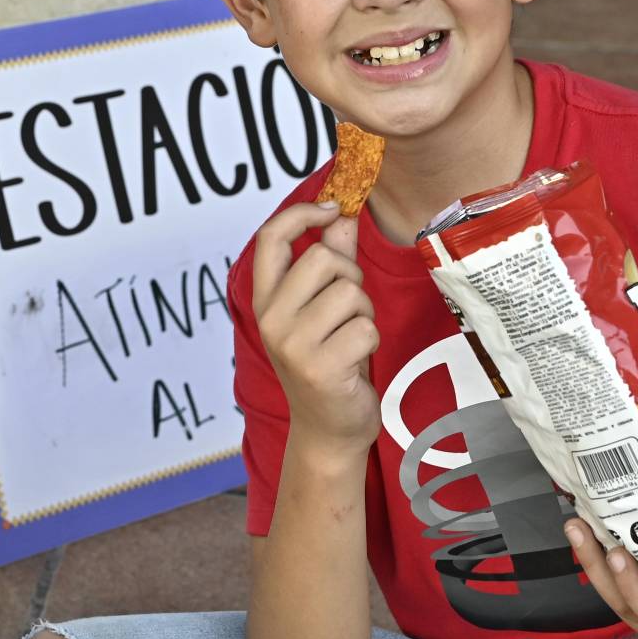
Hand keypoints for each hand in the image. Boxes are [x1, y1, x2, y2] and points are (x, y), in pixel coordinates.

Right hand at [250, 201, 379, 455]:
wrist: (328, 430)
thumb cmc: (328, 364)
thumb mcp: (322, 309)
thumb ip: (330, 260)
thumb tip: (343, 214)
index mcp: (266, 301)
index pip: (270, 238)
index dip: (302, 214)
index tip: (332, 208)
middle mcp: (271, 319)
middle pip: (323, 260)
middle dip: (351, 279)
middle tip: (350, 310)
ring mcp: (292, 344)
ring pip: (350, 293)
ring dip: (364, 313)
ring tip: (351, 339)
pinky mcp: (320, 367)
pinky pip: (365, 328)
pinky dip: (371, 341)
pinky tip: (356, 362)